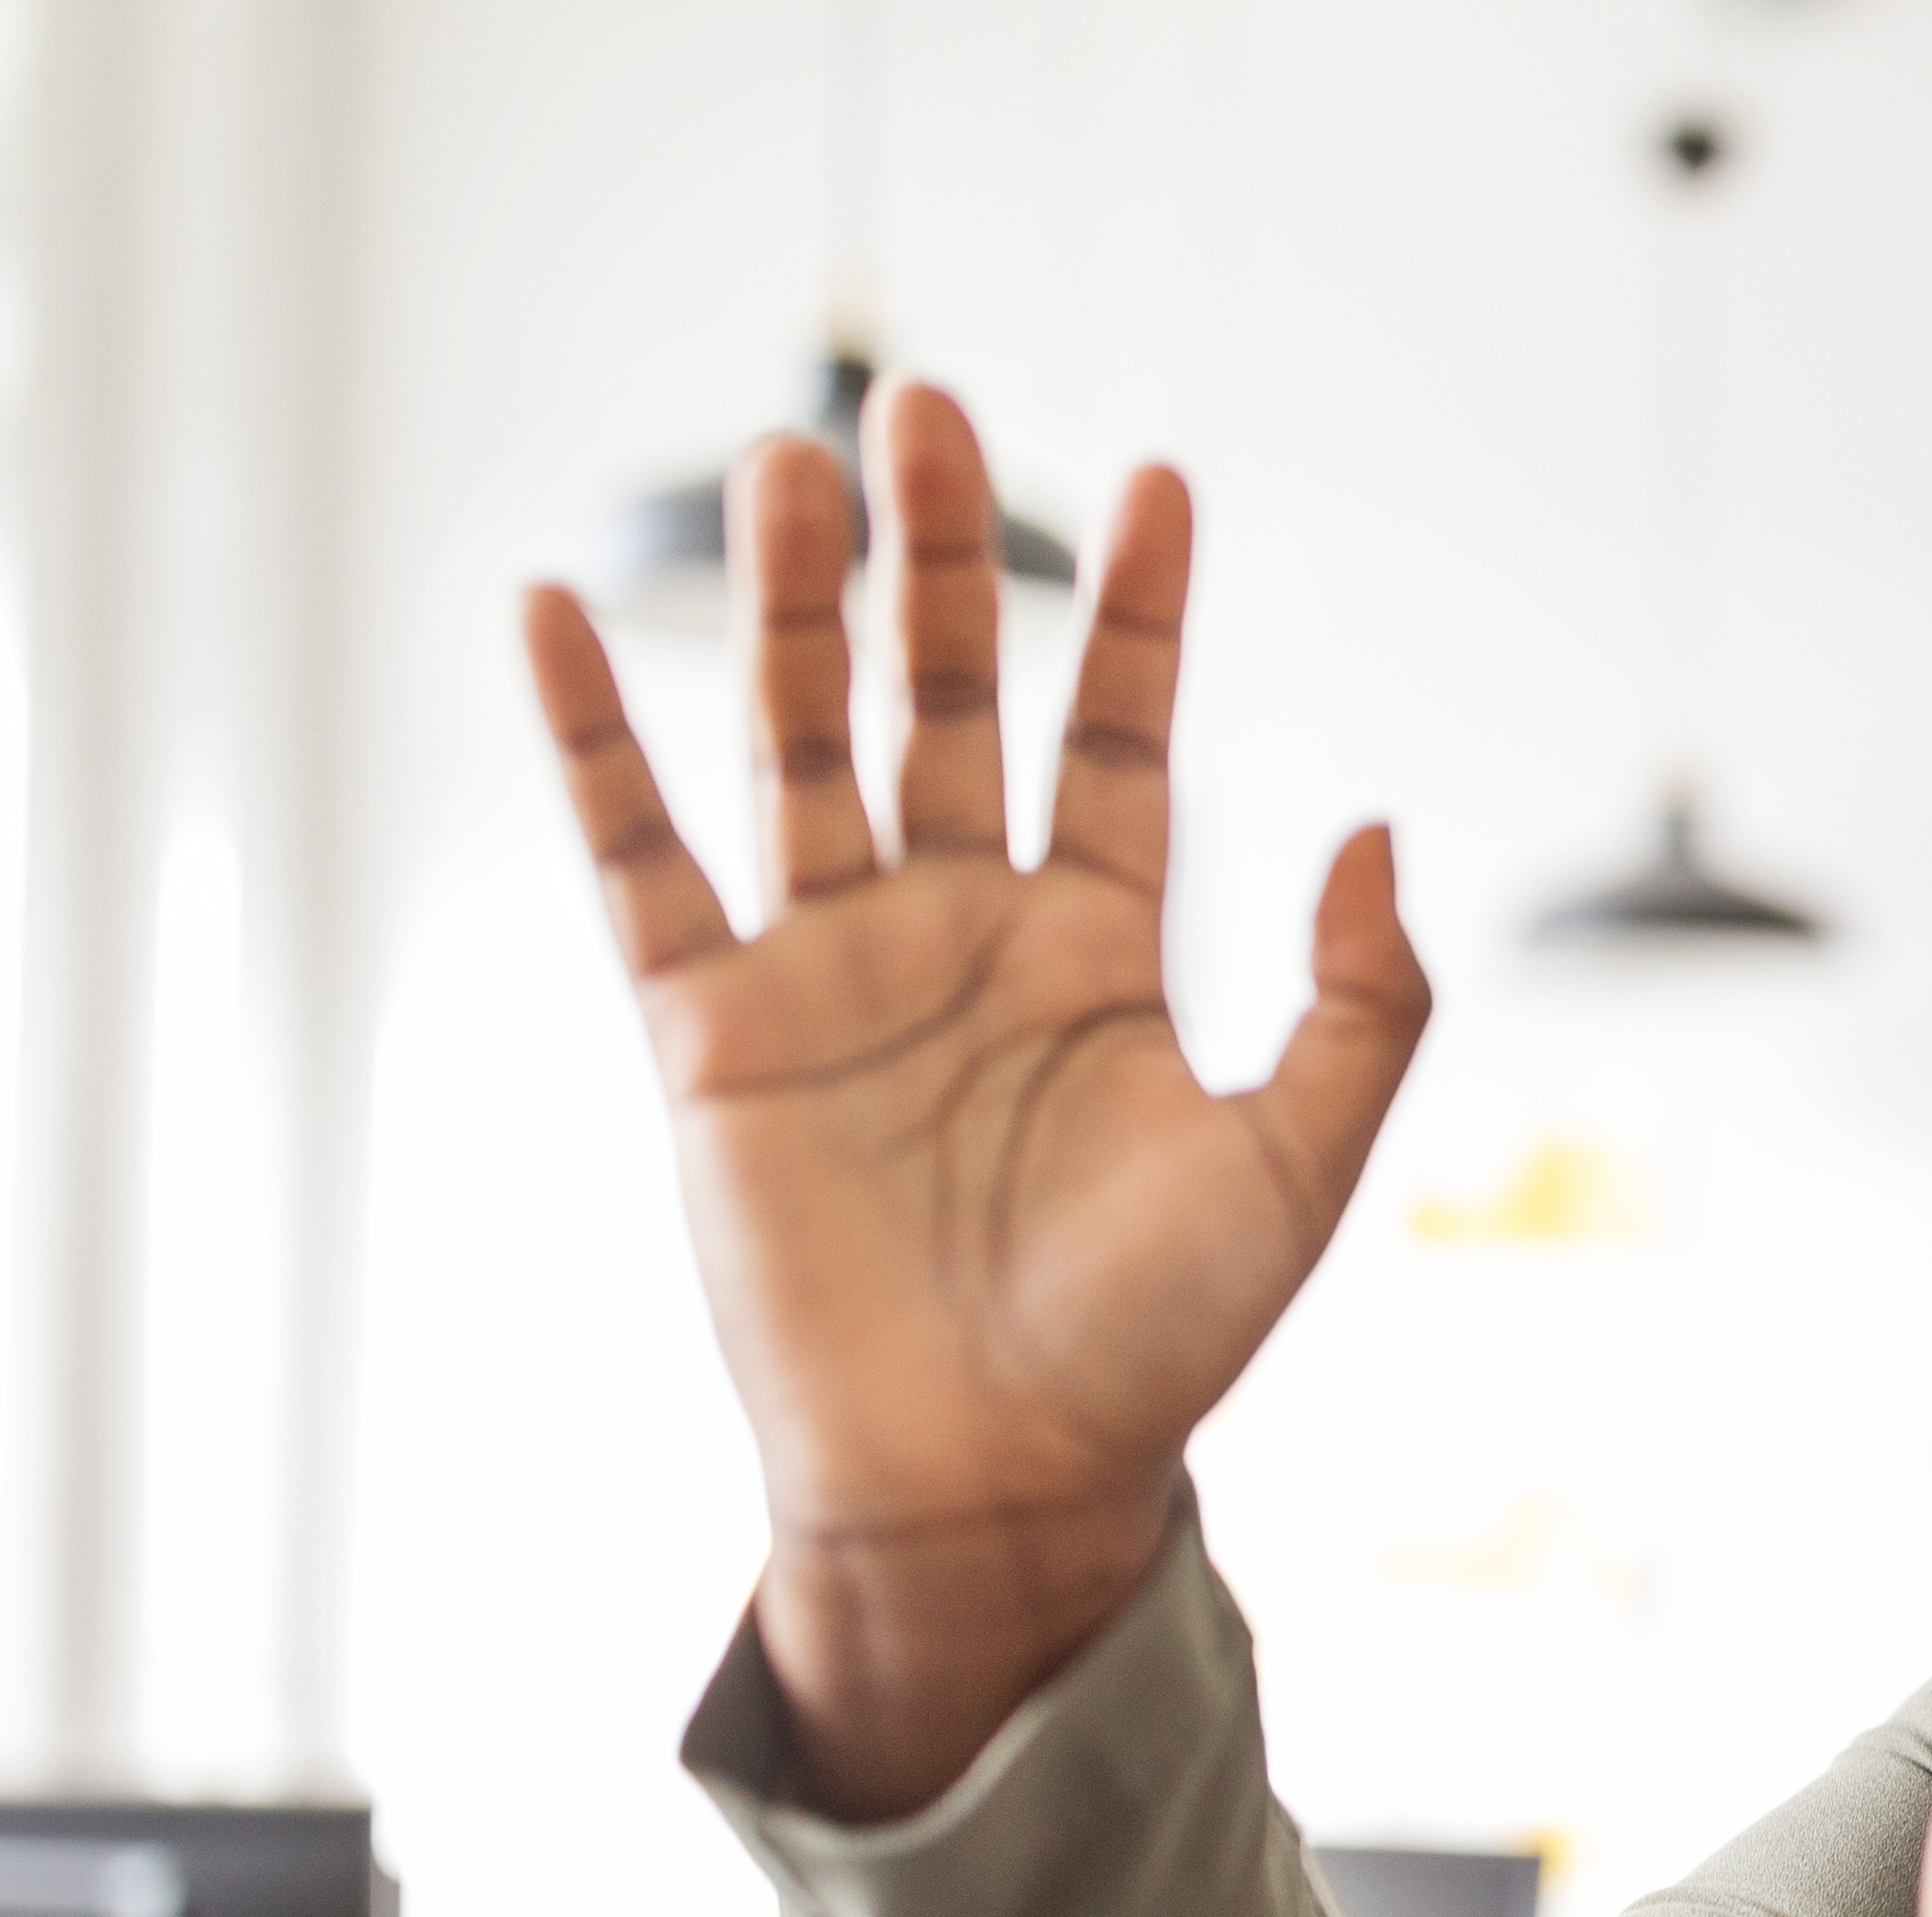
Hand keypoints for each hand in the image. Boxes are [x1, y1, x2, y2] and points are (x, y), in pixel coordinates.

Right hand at [520, 384, 1430, 1817]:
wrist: (998, 1489)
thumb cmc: (1155, 1352)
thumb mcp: (1303, 1166)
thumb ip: (1363, 1001)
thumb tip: (1375, 828)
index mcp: (1100, 955)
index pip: (1121, 738)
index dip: (1141, 617)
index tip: (1167, 482)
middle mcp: (958, 936)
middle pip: (946, 699)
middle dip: (943, 558)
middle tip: (934, 411)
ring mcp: (827, 973)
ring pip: (801, 743)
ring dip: (794, 602)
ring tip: (795, 456)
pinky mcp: (708, 1032)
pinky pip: (636, 858)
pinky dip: (591, 739)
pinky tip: (556, 613)